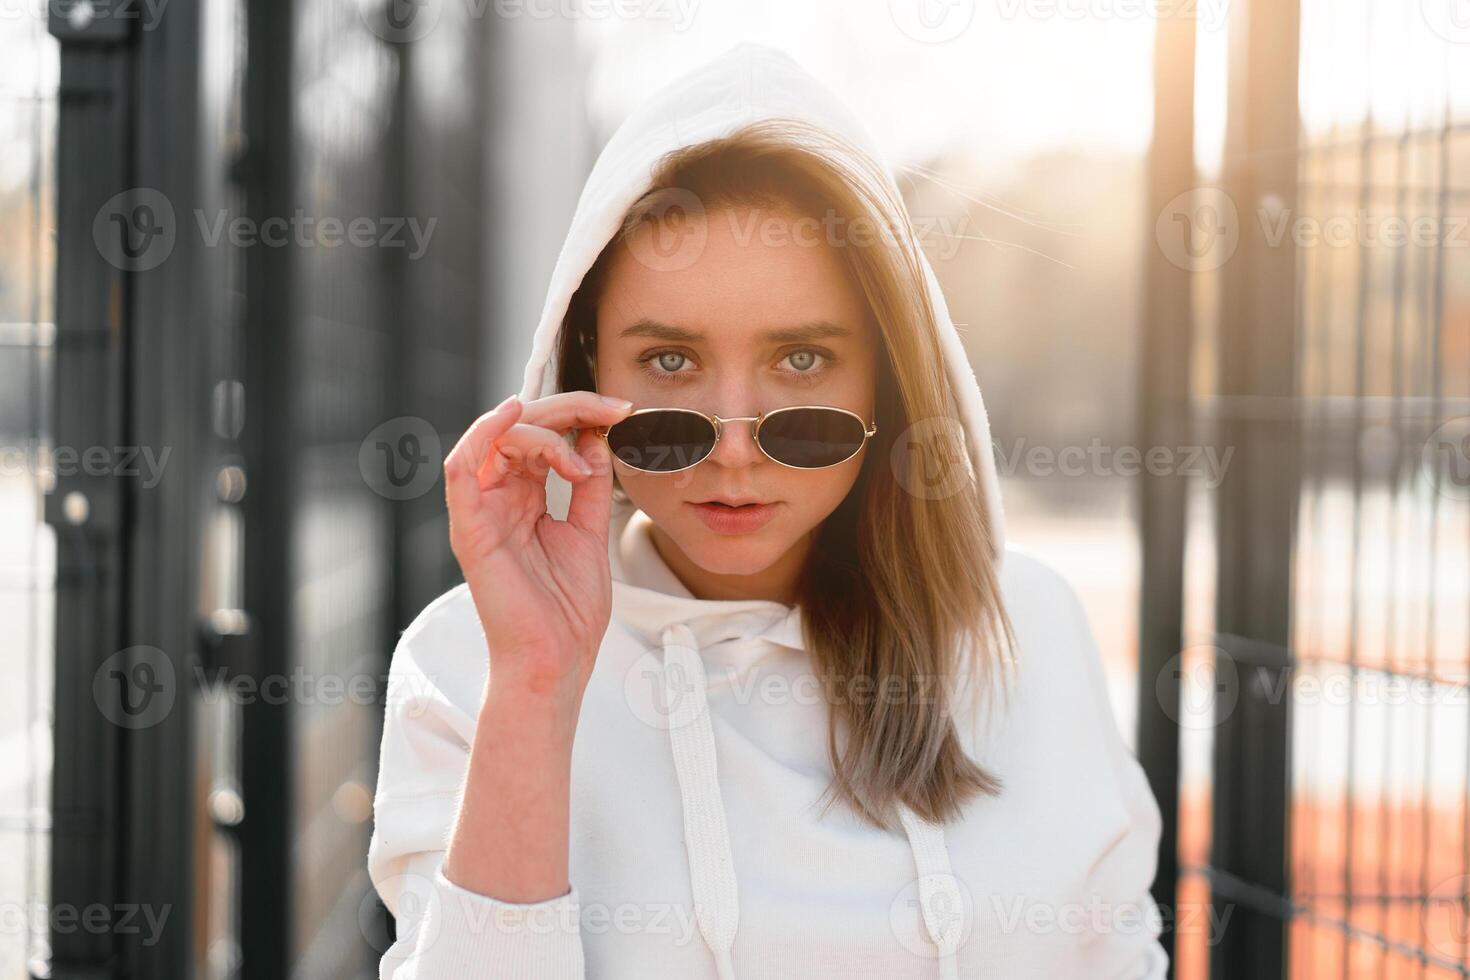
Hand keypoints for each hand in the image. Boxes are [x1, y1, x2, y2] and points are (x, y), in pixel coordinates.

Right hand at [443, 390, 634, 708]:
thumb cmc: (567, 610)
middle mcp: (499, 499)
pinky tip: (514, 413)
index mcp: (525, 499)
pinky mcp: (470, 529)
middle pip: (519, 427)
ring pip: (496, 438)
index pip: (542, 435)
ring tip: (578, 457)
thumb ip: (590, 485)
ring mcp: (482, 512)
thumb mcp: (590, 532)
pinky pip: (461, 468)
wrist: (556, 660)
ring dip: (544, 429)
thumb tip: (595, 437)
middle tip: (611, 410)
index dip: (579, 414)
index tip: (620, 412)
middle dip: (568, 409)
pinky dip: (484, 432)